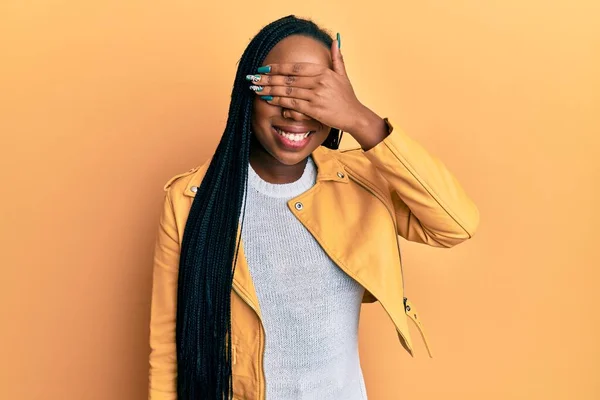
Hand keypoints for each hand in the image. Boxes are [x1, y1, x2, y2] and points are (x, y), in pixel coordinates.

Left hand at [247, 39, 377, 136]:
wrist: (355, 115)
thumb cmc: (347, 96)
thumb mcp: (342, 75)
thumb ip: (337, 58)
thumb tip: (335, 40)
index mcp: (323, 72)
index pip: (295, 68)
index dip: (278, 67)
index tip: (264, 68)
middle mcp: (319, 82)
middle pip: (288, 79)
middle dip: (268, 79)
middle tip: (253, 79)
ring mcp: (316, 96)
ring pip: (288, 91)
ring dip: (270, 90)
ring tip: (256, 89)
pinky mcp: (314, 109)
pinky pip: (293, 104)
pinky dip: (279, 101)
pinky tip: (269, 100)